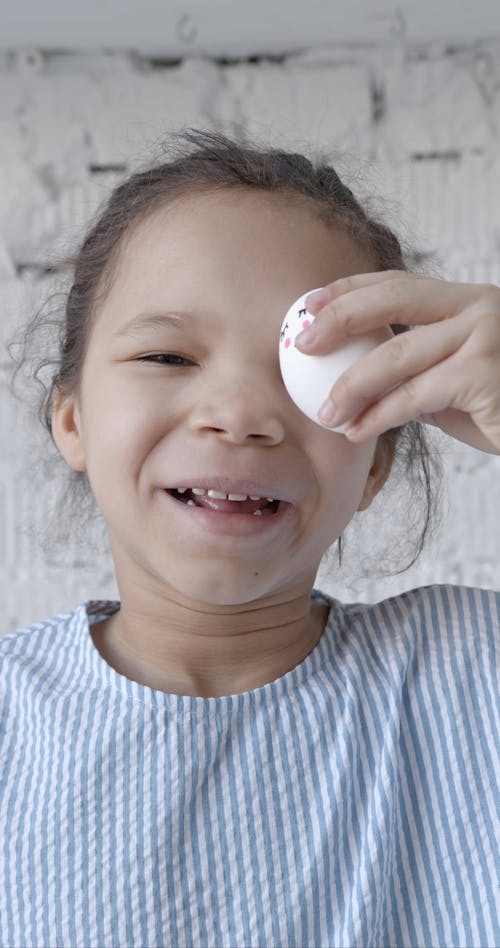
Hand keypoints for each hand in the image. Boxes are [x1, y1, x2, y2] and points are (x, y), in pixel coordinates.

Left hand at [295, 271, 499, 454]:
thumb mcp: (455, 381)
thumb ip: (416, 371)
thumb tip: (358, 379)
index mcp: (468, 301)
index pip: (399, 283)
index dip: (349, 289)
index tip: (309, 304)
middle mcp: (478, 307)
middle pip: (392, 299)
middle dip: (338, 317)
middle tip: (301, 344)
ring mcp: (484, 336)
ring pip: (396, 354)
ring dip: (351, 385)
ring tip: (327, 411)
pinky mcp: (484, 374)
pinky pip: (415, 396)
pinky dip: (379, 416)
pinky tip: (358, 431)